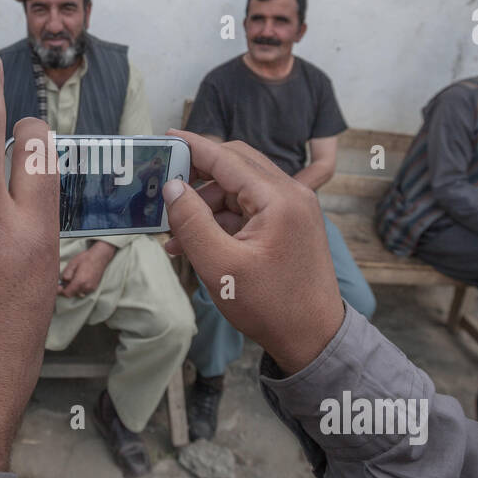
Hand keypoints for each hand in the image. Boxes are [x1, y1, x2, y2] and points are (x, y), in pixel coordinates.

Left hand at [59, 240, 114, 296]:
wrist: (100, 256)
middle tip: (64, 282)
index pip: (67, 293)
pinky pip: (84, 291)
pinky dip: (80, 288)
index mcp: (80, 281)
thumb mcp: (73, 263)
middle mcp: (86, 287)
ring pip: (78, 294)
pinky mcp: (94, 287)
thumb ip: (66, 274)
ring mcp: (91, 288)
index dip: (61, 291)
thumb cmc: (85, 258)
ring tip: (73, 279)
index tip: (58, 287)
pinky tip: (80, 279)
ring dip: (74, 289)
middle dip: (67, 289)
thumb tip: (62, 282)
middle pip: (72, 294)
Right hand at [162, 129, 345, 373]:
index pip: (227, 157)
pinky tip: (196, 241)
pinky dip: (222, 218)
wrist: (314, 339)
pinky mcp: (290, 224)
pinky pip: (249, 207)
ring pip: (240, 187)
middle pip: (236, 164)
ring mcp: (294, 209)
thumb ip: (192, 222)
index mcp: (280, 199)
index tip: (165, 139)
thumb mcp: (220, 265)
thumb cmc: (271, 307)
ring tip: (174, 233)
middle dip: (197, 174)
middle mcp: (292, 195)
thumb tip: (172, 186)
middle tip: (164, 184)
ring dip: (206, 202)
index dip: (193, 146)